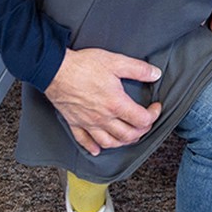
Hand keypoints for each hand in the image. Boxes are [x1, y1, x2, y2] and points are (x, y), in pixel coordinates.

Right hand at [45, 47, 162, 154]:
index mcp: (116, 104)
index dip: (154, 115)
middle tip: (146, 122)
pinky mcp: (74, 123)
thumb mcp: (117, 62)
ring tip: (129, 136)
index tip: (156, 107)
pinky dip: (93, 147)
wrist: (55, 70)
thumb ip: (139, 69)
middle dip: (142, 131)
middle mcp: (102, 118)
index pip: (141, 119)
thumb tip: (155, 74)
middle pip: (127, 135)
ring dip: (122, 142)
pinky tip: (97, 149)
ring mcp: (87, 123)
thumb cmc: (84, 66)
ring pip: (108, 142)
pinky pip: (84, 141)